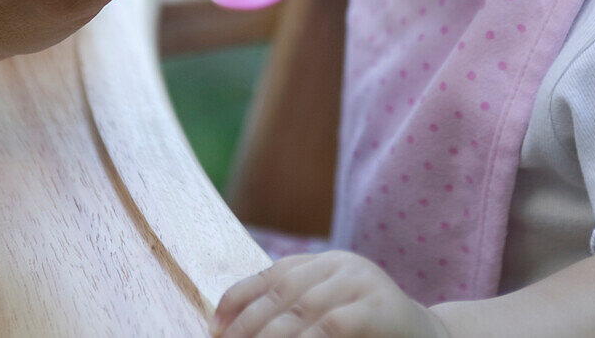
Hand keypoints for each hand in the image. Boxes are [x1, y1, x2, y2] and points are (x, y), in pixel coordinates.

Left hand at [210, 250, 450, 337]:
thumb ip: (297, 315)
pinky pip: (333, 324)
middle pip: (283, 290)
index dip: (240, 298)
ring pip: (304, 308)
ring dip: (270, 337)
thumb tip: (236, 328)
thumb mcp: (331, 320)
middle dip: (249, 324)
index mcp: (328, 264)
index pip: (274, 273)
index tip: (214, 327)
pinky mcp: (381, 307)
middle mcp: (345, 265)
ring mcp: (364, 282)